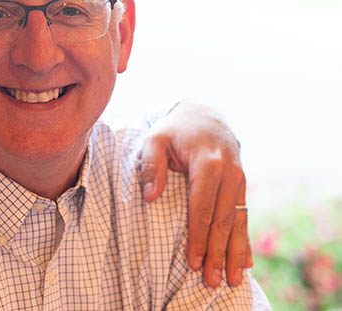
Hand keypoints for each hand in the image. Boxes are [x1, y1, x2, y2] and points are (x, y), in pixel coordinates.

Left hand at [138, 99, 251, 288]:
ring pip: (237, 222)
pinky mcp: (242, 187)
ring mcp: (240, 180)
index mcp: (209, 162)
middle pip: (223, 219)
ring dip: (234, 252)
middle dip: (217, 252)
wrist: (205, 114)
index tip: (193, 261)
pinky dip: (244, 241)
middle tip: (212, 280)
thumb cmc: (174, 130)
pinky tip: (246, 263)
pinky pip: (243, 217)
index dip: (198, 236)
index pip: (202, 206)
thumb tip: (150, 196)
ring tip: (232, 280)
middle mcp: (230, 173)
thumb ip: (150, 165)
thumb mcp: (154, 138)